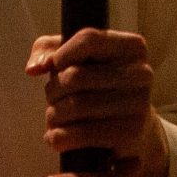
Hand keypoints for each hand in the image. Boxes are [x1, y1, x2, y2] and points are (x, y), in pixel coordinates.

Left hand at [27, 26, 159, 167]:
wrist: (133, 130)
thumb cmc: (100, 87)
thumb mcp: (79, 58)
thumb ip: (50, 49)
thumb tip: (34, 67)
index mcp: (132, 47)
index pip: (88, 39)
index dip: (62, 54)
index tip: (54, 67)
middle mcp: (142, 72)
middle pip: (75, 76)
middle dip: (52, 91)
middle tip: (52, 100)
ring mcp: (139, 103)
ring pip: (76, 105)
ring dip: (54, 115)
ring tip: (53, 118)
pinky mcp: (131, 132)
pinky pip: (84, 133)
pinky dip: (61, 137)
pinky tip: (55, 137)